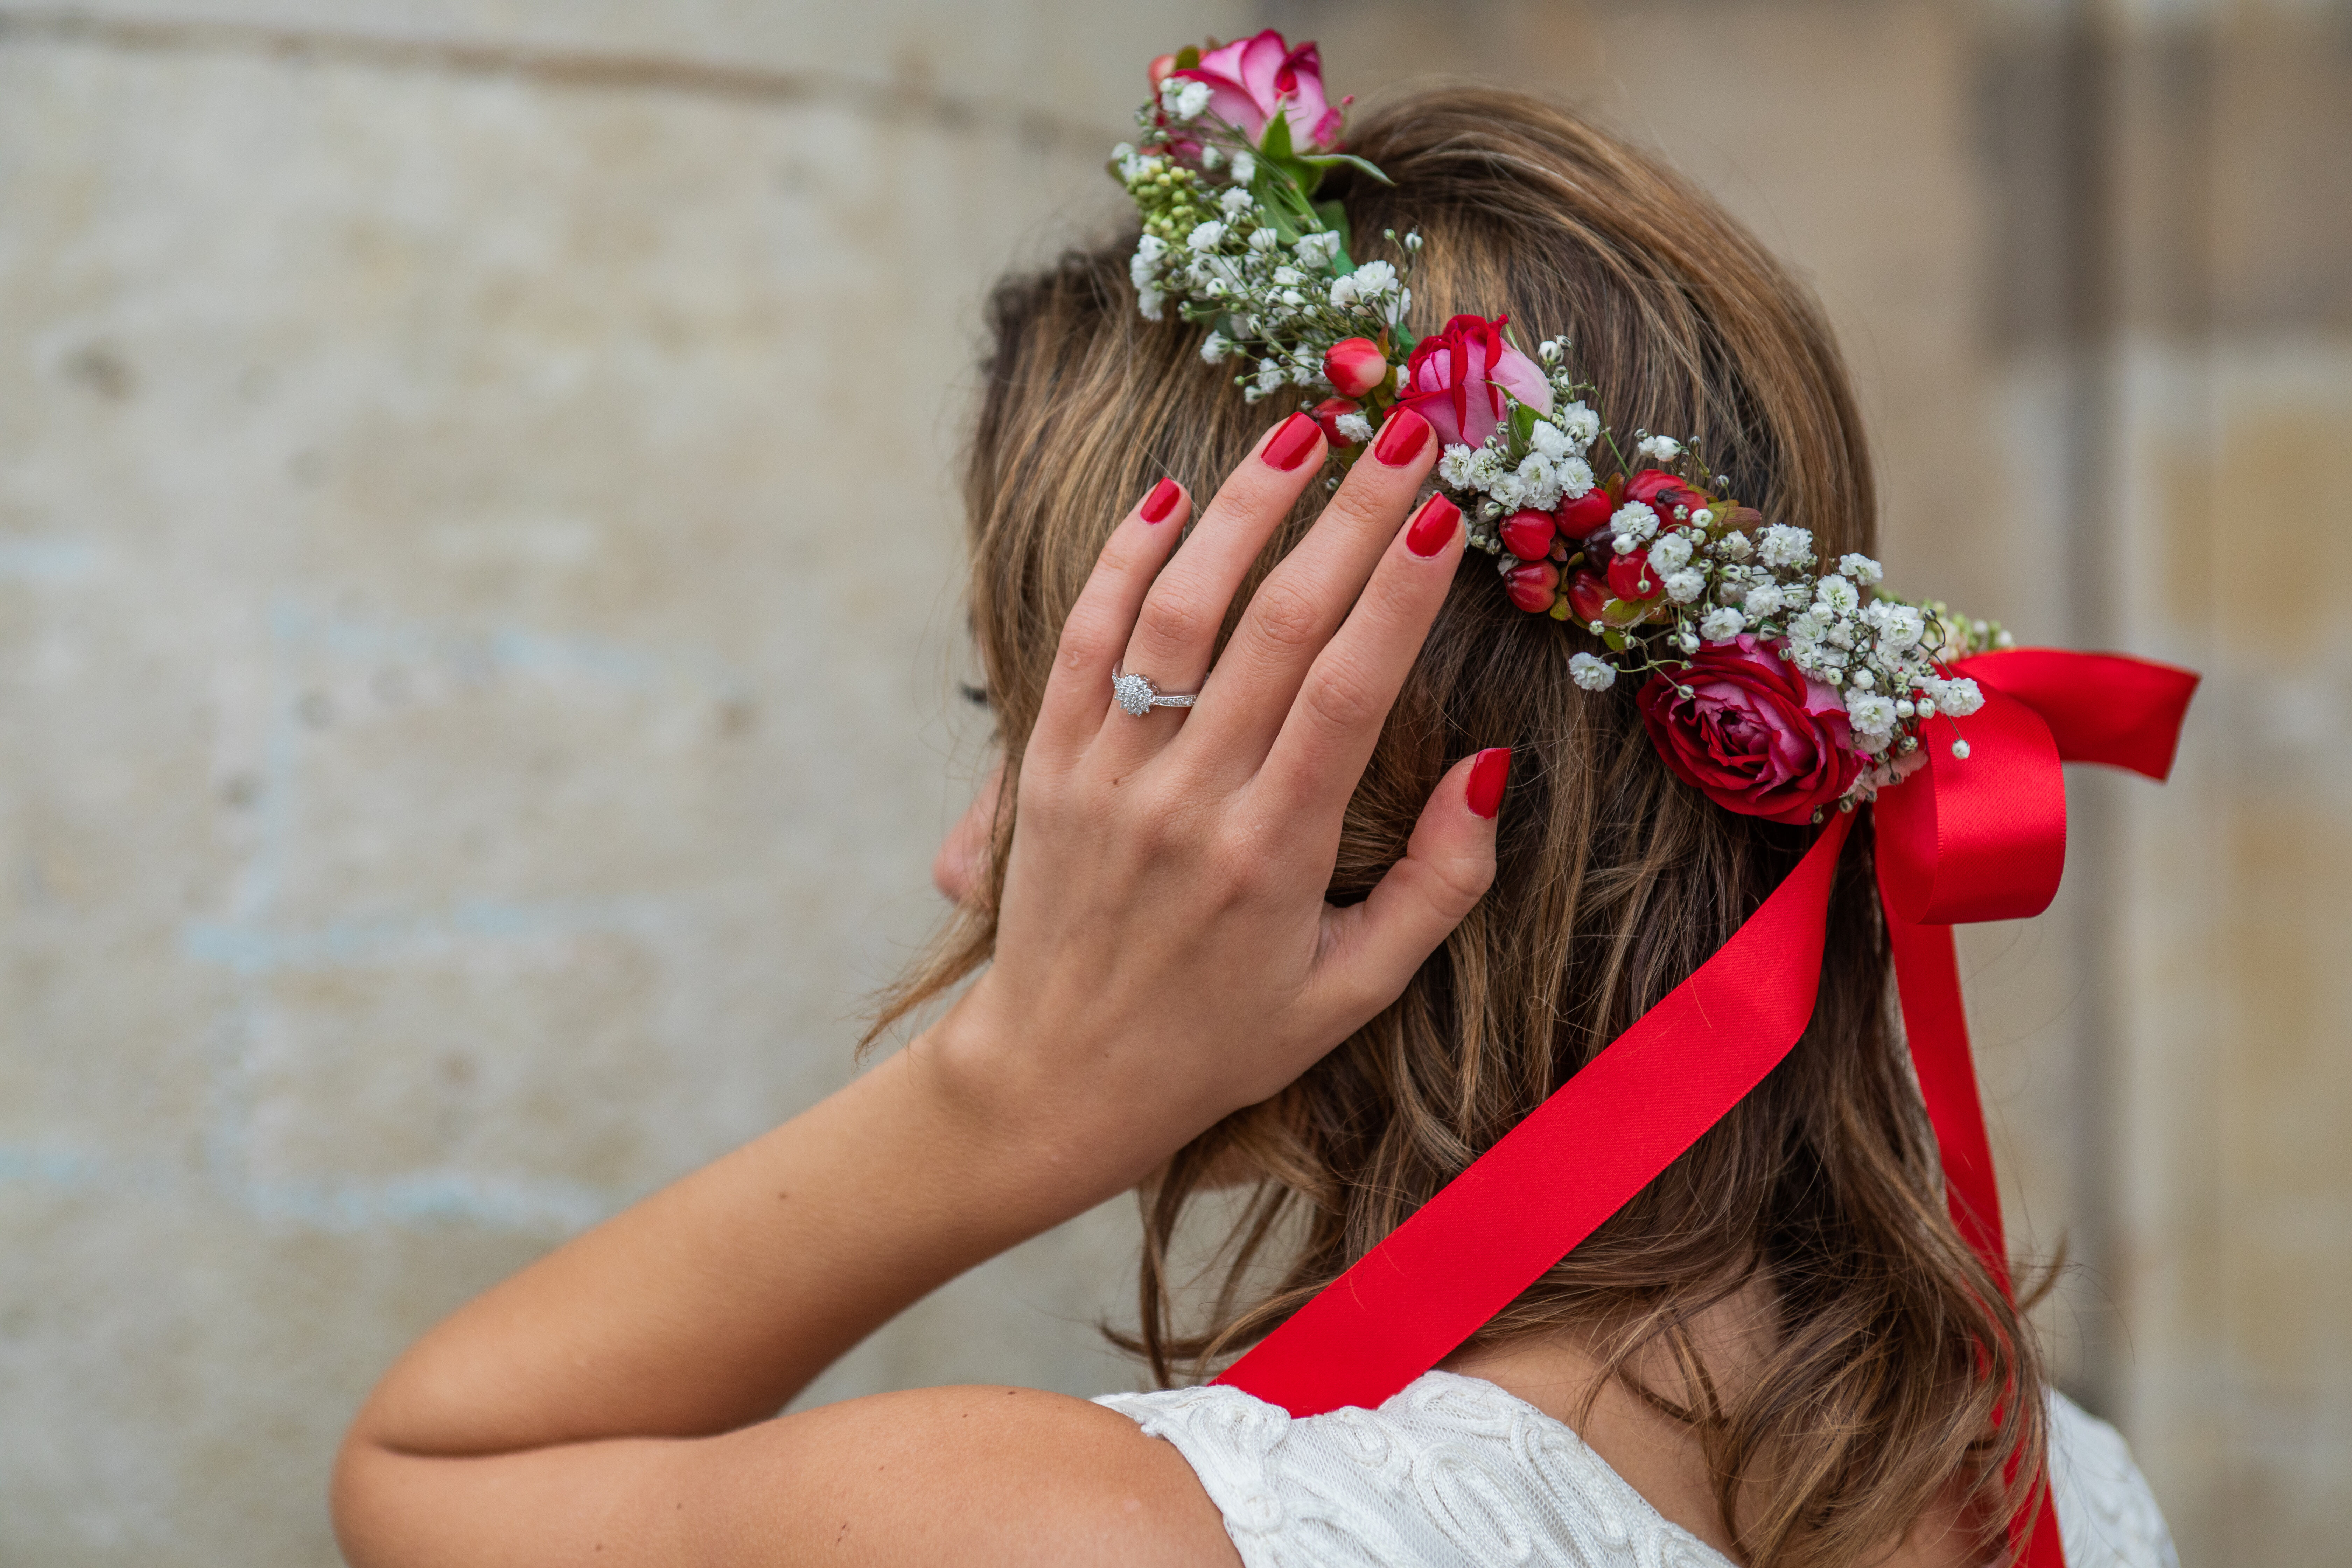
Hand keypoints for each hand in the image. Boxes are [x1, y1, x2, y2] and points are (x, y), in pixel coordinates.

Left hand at [931, 408, 1506, 1182]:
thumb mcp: (1353, 993)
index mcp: (1275, 855)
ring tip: (1301, 429)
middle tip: (1404, 432)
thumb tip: (1489, 769)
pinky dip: (1124, 561)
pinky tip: (1171, 495)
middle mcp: (1189, 804)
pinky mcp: (1045, 768)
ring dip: (1243, 509)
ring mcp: (1108, 778)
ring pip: (1179, 610)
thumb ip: (1438, 886)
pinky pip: (1085, 641)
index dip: (1401, 592)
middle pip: (1280, 627)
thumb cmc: (1220, 1040)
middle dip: (1351, 516)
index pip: (1350, 691)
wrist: (1056, 1082)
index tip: (1447, 510)